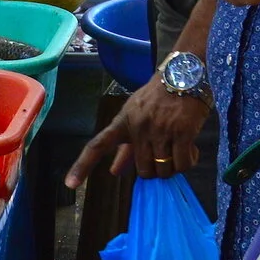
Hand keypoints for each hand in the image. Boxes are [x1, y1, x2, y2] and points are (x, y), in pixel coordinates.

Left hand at [66, 75, 213, 189]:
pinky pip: (182, 163)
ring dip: (172, 167)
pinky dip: (187, 162)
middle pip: (143, 169)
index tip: (70, 184)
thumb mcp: (135, 115)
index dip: (82, 166)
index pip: (97, 145)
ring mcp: (160, 129)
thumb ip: (125, 147)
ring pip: (163, 170)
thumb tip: (113, 171)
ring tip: (178, 150)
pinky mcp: (182, 132)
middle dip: (155, 170)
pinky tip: (189, 150)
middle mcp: (138, 127)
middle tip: (164, 156)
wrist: (184, 75)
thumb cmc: (157, 98)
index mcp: (122, 122)